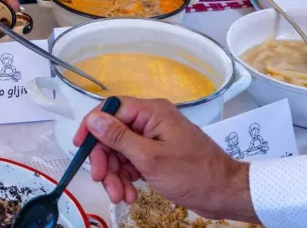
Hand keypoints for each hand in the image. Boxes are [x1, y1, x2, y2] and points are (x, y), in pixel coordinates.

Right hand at [75, 97, 258, 222]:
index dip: (93, 128)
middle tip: (103, 181)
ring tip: (121, 196)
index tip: (81, 147)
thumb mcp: (150, 158)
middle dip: (106, 160)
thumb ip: (119, 138)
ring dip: (116, 174)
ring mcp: (154, 138)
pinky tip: (130, 193)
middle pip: (113, 134)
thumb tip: (94, 119)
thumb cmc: (194, 174)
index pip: (111, 110)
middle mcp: (152, 121)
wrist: (225, 193)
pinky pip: (132, 161)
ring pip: (121, 152)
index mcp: (152, 113)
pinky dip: (127, 178)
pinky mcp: (157, 154)